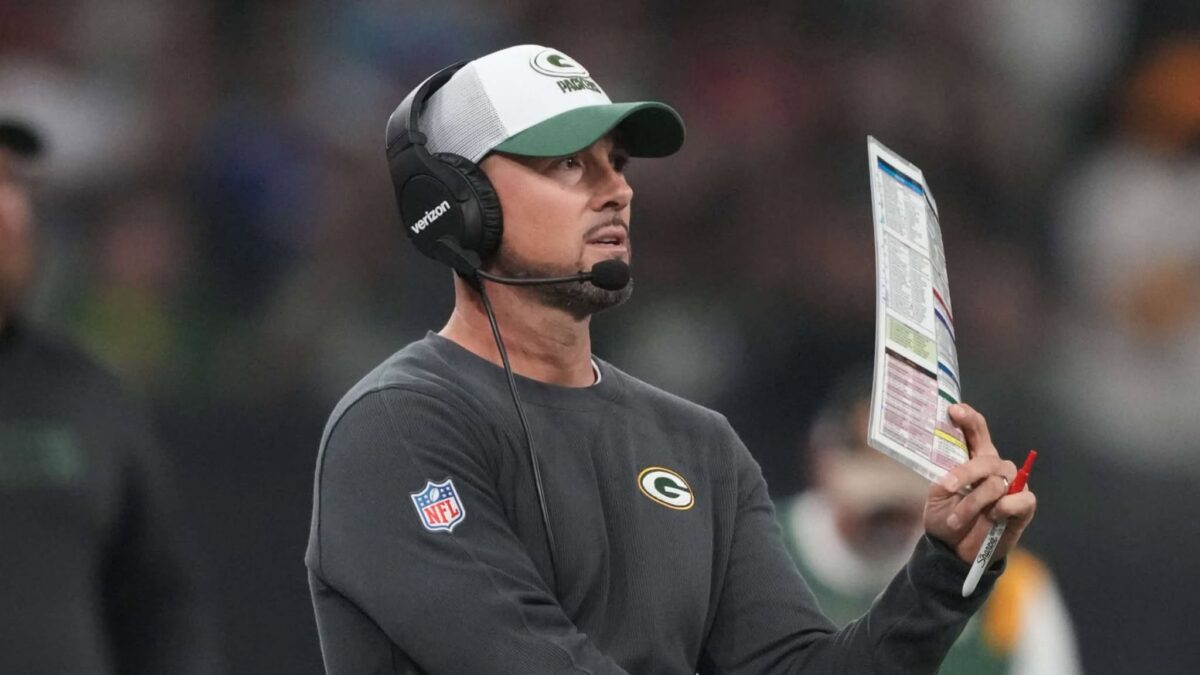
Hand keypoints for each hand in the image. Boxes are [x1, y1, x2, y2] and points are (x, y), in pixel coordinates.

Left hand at [923, 404, 1037, 564]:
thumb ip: (946, 477)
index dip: (969, 418)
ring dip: (975, 501)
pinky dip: (1006, 506)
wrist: (954, 551)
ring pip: (999, 481)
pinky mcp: (1023, 508)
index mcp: (973, 459)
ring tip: (958, 519)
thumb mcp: (937, 496)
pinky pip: (1021, 499)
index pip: (976, 431)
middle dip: (965, 472)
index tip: (954, 410)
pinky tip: (994, 515)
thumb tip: (956, 471)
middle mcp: (994, 469)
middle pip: (987, 457)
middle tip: (946, 488)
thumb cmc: (946, 518)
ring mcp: (1011, 487)